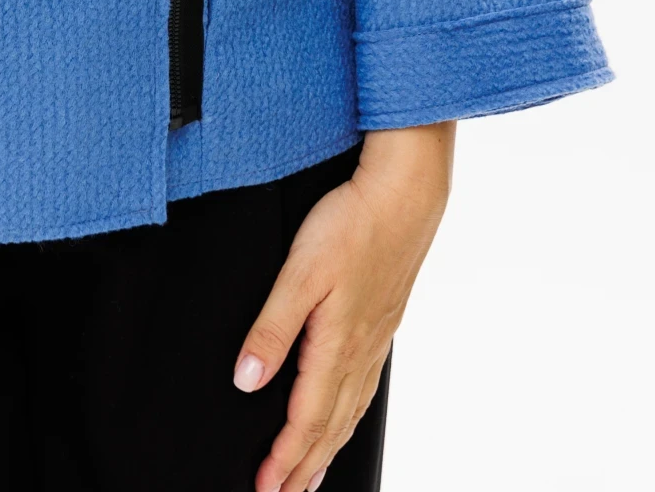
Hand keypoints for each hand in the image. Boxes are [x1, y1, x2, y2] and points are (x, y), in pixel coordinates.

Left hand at [233, 122, 455, 491]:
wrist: (407, 192)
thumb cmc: (353, 223)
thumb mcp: (300, 271)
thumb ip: (272, 327)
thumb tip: (247, 379)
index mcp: (336, 344)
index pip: (305, 418)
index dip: (284, 458)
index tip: (264, 488)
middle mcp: (359, 351)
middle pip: (329, 425)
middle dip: (303, 466)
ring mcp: (374, 339)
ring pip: (349, 410)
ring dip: (327, 448)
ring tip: (309, 476)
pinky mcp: (382, 322)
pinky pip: (364, 387)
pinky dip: (349, 417)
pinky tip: (345, 416)